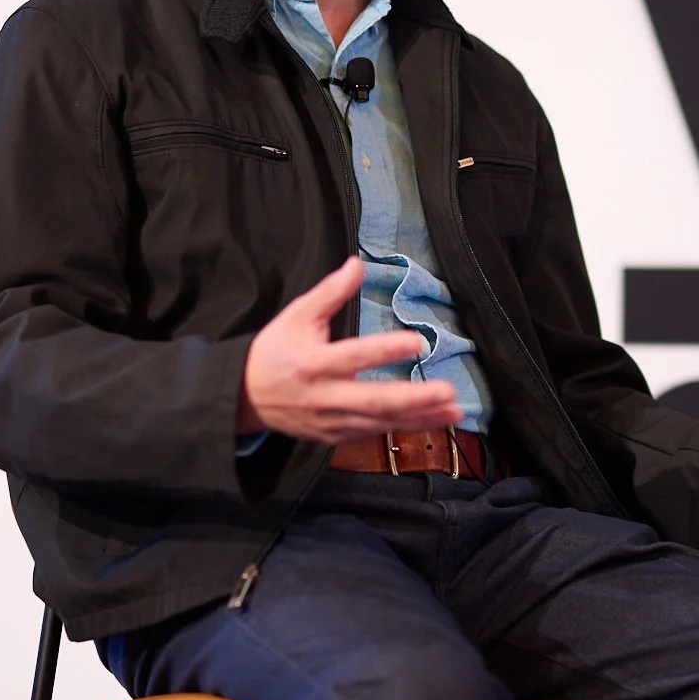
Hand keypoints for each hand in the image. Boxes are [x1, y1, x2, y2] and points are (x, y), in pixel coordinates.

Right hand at [238, 257, 461, 442]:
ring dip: (420, 417)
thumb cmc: (274, 352)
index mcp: (314, 363)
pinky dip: (407, 428)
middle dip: (413, 398)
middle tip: (448, 390)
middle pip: (373, 400)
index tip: (417, 341)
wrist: (244, 398)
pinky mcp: (336, 436)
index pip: (354, 356)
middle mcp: (325, 396)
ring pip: (380, 421)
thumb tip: (357, 263)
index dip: (385, 350)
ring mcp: (331, 421)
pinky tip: (435, 421)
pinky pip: (376, 433)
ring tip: (454, 410)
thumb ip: (329, 293)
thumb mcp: (296, 316)